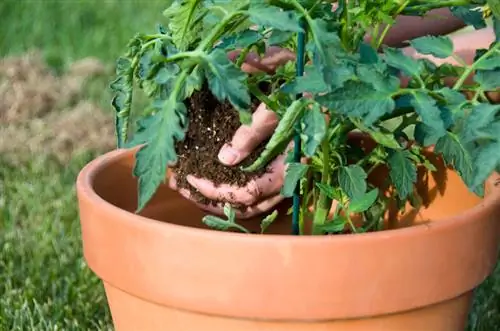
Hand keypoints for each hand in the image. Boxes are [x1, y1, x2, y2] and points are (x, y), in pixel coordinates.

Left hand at [170, 47, 294, 218]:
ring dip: (218, 199)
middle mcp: (286, 179)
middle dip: (209, 199)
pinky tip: (210, 175)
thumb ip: (254, 130)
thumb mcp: (278, 104)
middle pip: (244, 207)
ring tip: (189, 186)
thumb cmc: (305, 92)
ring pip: (249, 204)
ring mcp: (283, 176)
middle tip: (180, 185)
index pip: (247, 193)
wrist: (328, 86)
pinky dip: (230, 188)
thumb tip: (226, 157)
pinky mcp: (279, 168)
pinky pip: (253, 190)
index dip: (216, 189)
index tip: (190, 175)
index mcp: (288, 168)